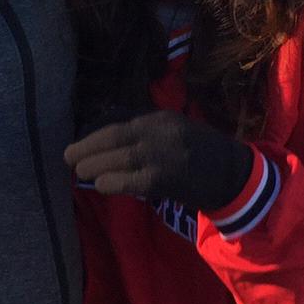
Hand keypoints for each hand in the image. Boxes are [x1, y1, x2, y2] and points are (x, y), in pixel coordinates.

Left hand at [66, 111, 251, 210]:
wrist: (233, 176)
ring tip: (80, 172)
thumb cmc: (200, 155)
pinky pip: (127, 180)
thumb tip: (107, 139)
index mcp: (160, 118)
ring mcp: (161, 155)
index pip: (118, 121)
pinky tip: (101, 185)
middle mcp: (159, 131)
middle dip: (86, 148)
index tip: (78, 142)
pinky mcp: (163, 179)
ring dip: (93, 166)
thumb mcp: (174, 131)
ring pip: (117, 158)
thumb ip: (145, 131)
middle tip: (69, 158)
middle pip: (113, 136)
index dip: (93, 134)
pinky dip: (110, 182)